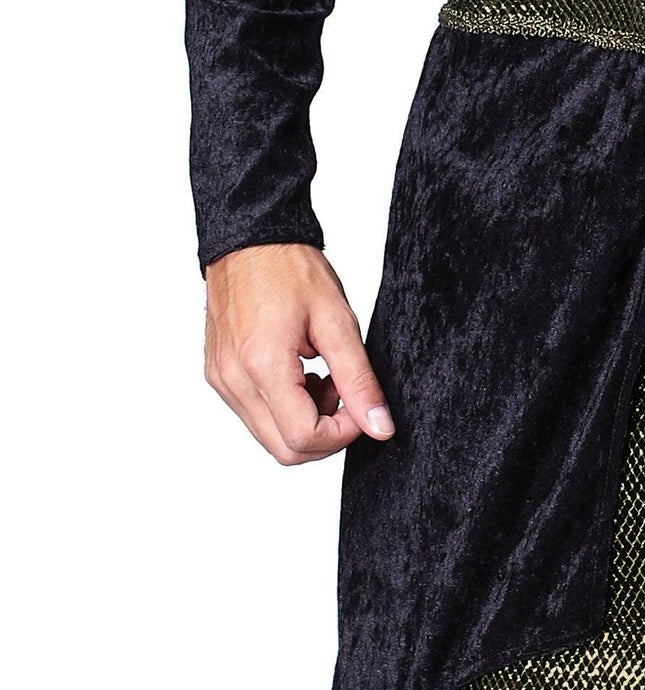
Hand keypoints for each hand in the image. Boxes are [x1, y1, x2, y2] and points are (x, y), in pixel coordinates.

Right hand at [204, 243, 394, 466]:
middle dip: (325, 435)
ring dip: (305, 421)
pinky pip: (254, 415)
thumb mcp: (337, 320)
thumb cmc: (288, 268)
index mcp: (262, 364)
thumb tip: (380, 426)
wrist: (248, 239)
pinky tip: (300, 374)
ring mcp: (222, 380)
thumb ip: (359, 380)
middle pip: (284, 450)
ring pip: (269, 437)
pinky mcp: (219, 375)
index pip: (304, 438)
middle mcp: (234, 380)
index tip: (361, 406)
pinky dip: (284, 408)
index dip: (343, 433)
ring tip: (322, 376)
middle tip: (344, 393)